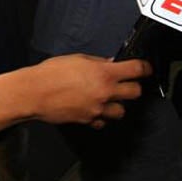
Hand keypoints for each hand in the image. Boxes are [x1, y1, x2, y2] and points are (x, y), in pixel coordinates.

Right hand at [31, 55, 150, 128]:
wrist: (35, 93)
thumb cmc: (52, 73)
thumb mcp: (78, 58)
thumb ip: (98, 62)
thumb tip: (110, 64)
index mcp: (104, 73)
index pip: (136, 70)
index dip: (145, 68)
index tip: (146, 68)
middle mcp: (105, 92)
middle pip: (135, 93)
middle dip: (133, 87)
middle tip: (126, 83)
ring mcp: (98, 108)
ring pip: (121, 111)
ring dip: (118, 104)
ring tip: (108, 98)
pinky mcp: (88, 120)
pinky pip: (102, 122)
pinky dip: (101, 117)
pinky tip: (94, 108)